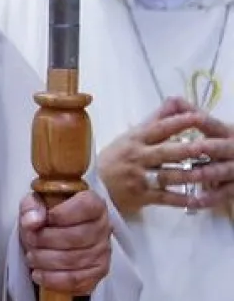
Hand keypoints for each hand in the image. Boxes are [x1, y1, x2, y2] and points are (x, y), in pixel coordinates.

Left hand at [19, 190, 109, 294]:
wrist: (57, 231)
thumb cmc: (47, 214)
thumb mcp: (36, 202)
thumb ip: (32, 207)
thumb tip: (32, 222)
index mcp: (93, 203)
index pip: (85, 207)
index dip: (59, 215)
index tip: (39, 222)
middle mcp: (104, 227)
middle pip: (77, 237)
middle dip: (46, 241)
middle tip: (29, 242)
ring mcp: (104, 252)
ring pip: (75, 261)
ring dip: (46, 261)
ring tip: (31, 258)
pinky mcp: (98, 272)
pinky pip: (79, 281)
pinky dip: (55, 280)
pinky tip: (39, 275)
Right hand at [97, 97, 213, 215]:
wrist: (94, 186)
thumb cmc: (115, 158)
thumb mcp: (131, 136)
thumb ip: (155, 120)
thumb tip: (174, 100)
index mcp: (135, 139)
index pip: (158, 129)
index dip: (178, 122)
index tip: (198, 117)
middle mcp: (137, 157)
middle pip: (165, 152)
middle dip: (186, 149)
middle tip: (206, 146)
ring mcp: (139, 178)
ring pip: (167, 176)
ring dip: (187, 175)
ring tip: (207, 173)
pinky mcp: (142, 197)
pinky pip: (164, 198)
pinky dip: (181, 200)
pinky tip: (197, 200)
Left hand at [176, 112, 233, 210]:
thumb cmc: (221, 146)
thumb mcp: (212, 130)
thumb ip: (192, 115)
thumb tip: (174, 98)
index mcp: (226, 132)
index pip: (212, 123)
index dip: (199, 120)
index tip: (186, 120)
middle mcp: (233, 148)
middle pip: (219, 147)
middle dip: (204, 148)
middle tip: (184, 149)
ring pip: (222, 171)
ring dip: (204, 173)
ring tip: (186, 176)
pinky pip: (225, 193)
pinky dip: (210, 198)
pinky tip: (194, 202)